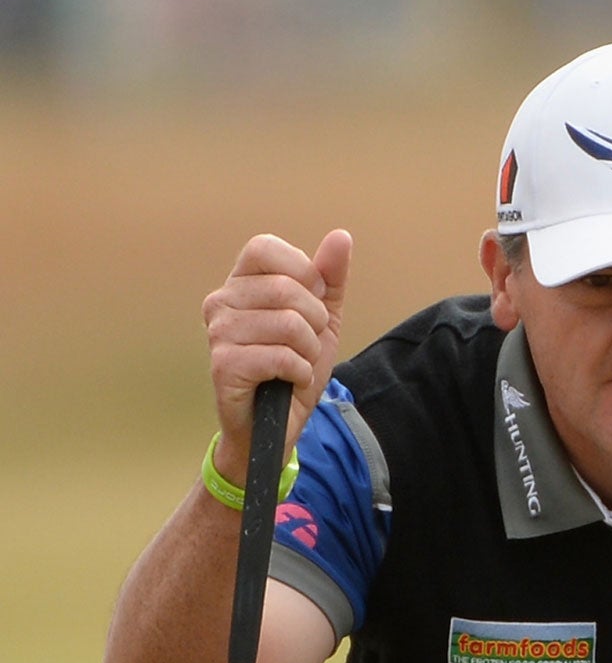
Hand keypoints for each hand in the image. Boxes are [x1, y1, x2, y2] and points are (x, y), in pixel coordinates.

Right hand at [201, 229, 351, 478]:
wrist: (276, 426)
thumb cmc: (294, 370)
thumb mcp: (322, 322)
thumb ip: (330, 280)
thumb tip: (341, 236)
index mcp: (240, 283)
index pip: (266, 248)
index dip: (302, 275)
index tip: (310, 307)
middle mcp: (221, 301)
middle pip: (286, 288)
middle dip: (314, 323)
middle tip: (306, 346)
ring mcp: (218, 332)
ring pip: (288, 323)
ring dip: (308, 353)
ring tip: (296, 366)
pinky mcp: (223, 364)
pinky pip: (281, 356)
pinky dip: (299, 373)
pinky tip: (289, 382)